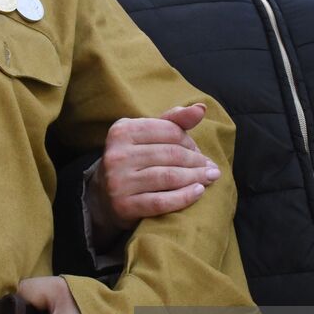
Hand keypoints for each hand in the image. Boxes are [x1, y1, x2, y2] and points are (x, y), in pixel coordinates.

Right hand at [89, 104, 221, 233]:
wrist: (103, 197)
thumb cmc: (134, 161)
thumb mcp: (147, 137)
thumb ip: (173, 121)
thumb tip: (201, 108)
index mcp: (122, 130)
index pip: (169, 131)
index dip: (189, 141)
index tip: (199, 151)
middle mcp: (117, 154)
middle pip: (171, 153)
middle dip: (196, 161)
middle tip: (211, 167)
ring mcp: (118, 181)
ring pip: (168, 176)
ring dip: (196, 177)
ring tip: (210, 178)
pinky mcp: (123, 206)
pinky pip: (161, 201)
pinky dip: (184, 196)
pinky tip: (198, 192)